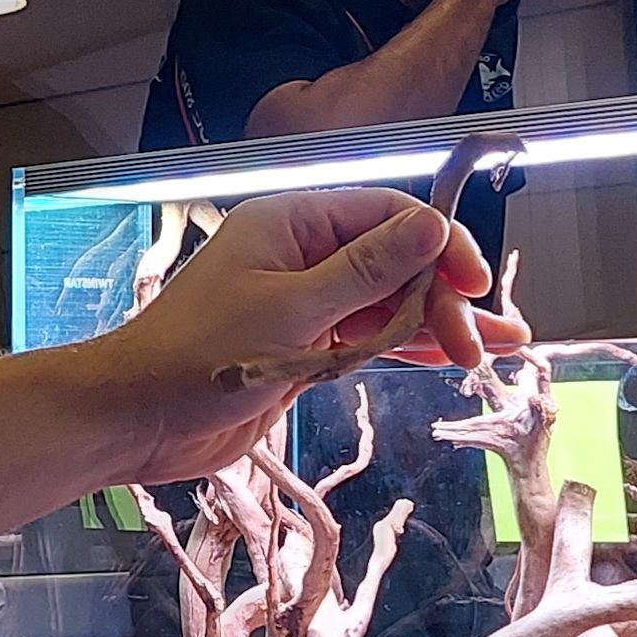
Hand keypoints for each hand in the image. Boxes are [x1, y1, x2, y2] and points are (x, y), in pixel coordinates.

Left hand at [80, 188, 523, 487]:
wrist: (136, 420)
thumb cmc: (196, 358)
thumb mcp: (292, 310)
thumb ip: (366, 271)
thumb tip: (429, 225)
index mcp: (291, 224)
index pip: (387, 216)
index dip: (438, 245)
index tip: (472, 284)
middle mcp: (302, 256)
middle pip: (395, 262)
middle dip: (443, 297)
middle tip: (482, 342)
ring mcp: (305, 304)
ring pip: (387, 304)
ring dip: (439, 325)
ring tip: (499, 349)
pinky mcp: (304, 349)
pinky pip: (368, 340)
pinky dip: (407, 348)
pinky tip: (451, 358)